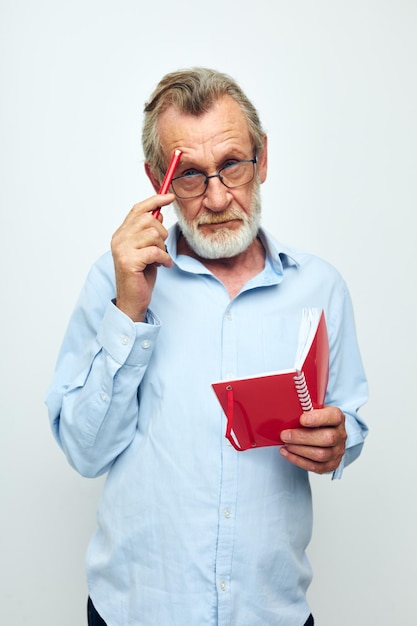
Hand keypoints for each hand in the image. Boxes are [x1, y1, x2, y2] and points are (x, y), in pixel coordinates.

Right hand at [111, 194, 174, 321]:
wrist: (132, 300)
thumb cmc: (140, 276)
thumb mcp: (146, 250)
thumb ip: (148, 232)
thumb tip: (158, 213)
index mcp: (121, 234)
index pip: (137, 209)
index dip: (154, 201)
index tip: (169, 196)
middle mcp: (119, 239)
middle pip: (148, 220)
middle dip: (162, 234)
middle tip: (161, 248)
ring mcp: (122, 250)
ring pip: (153, 234)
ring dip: (163, 248)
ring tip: (159, 259)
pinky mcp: (129, 261)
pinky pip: (155, 251)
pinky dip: (164, 259)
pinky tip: (163, 266)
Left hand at [279, 406, 346, 473]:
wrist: (326, 432)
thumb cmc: (316, 419)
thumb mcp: (313, 408)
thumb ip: (304, 408)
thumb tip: (287, 412)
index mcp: (337, 417)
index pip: (333, 417)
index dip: (318, 419)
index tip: (302, 419)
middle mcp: (340, 435)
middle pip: (327, 439)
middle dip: (302, 437)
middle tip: (285, 435)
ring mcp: (337, 451)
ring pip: (321, 455)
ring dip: (299, 450)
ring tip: (286, 444)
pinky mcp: (331, 464)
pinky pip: (316, 467)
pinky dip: (298, 460)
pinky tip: (287, 453)